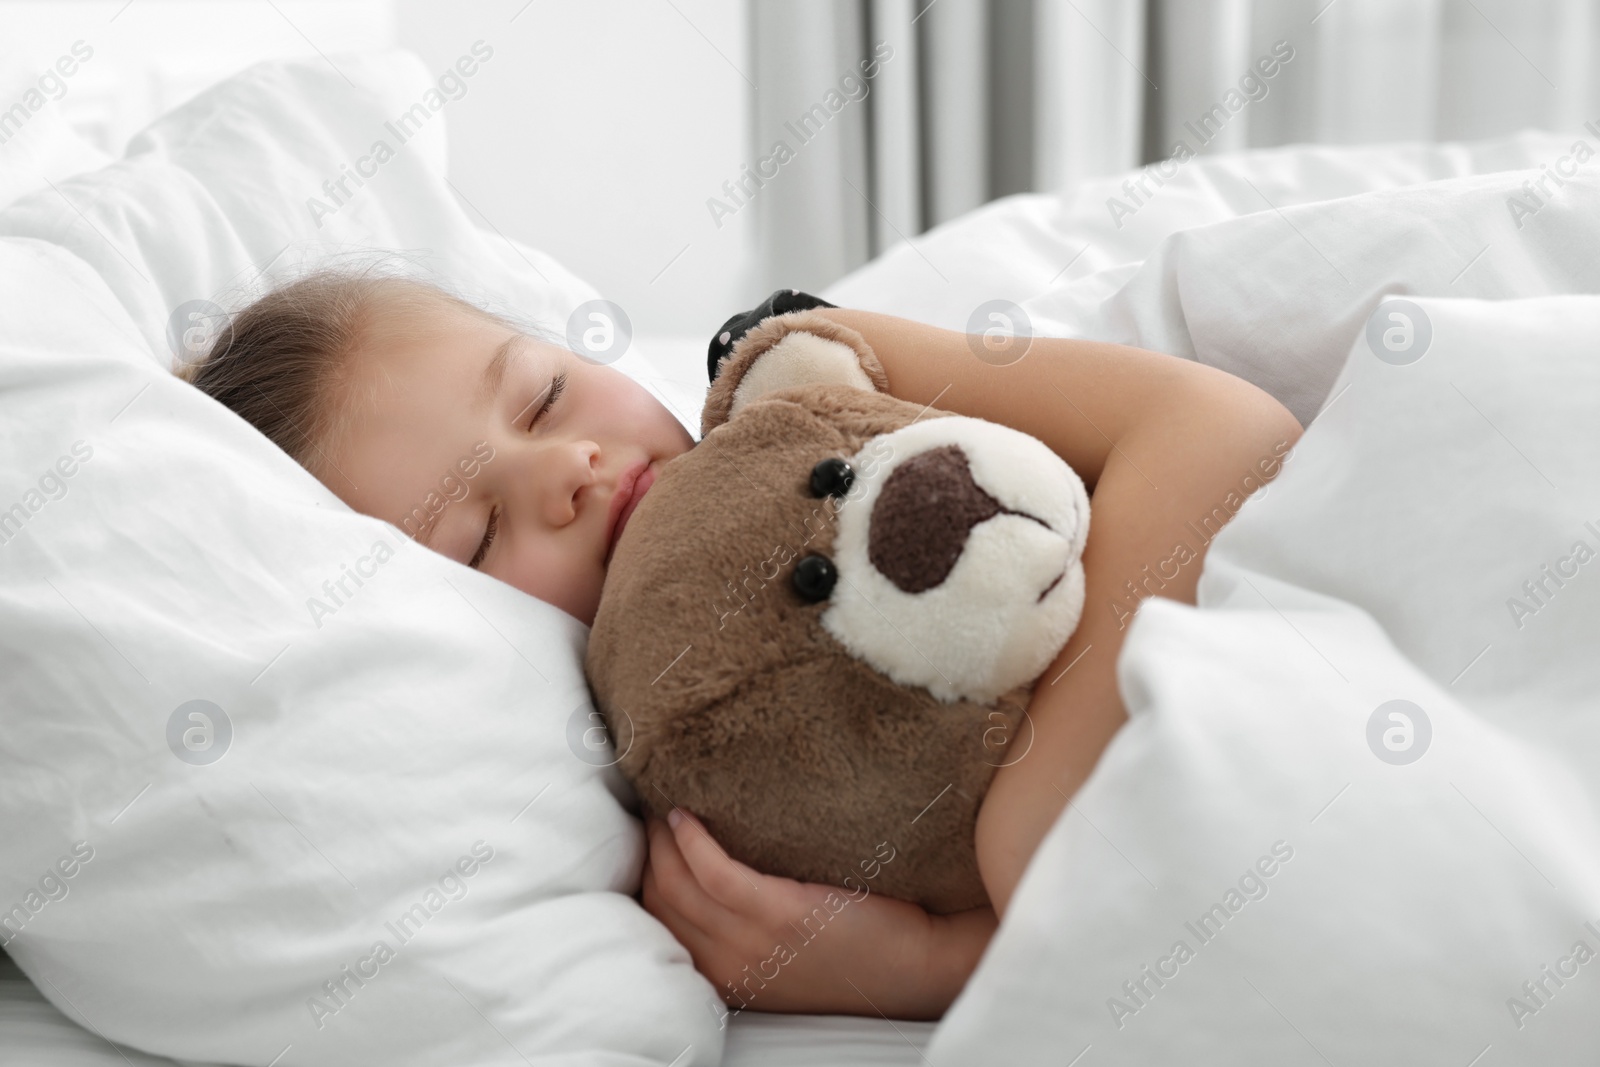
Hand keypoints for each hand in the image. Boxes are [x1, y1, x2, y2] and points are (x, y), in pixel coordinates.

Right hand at [641, 808, 995, 1020]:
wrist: (912, 965)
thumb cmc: (853, 950)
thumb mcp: (783, 953)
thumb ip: (745, 928)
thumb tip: (714, 874)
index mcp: (725, 977)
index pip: (661, 922)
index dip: (646, 875)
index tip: (648, 840)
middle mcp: (728, 965)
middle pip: (660, 900)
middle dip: (646, 852)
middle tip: (651, 813)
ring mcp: (750, 943)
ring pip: (676, 883)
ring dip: (662, 839)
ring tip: (666, 805)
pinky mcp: (778, 914)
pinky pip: (713, 871)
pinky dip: (692, 839)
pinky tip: (689, 815)